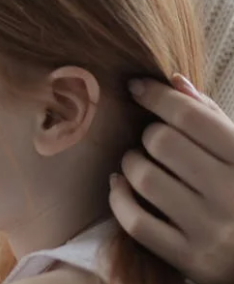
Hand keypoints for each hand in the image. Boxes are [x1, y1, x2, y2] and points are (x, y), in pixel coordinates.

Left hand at [109, 74, 233, 283]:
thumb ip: (211, 118)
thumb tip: (174, 81)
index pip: (191, 116)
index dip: (157, 96)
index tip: (136, 87)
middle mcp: (233, 196)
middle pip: (162, 142)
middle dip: (147, 134)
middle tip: (149, 139)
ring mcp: (212, 232)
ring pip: (145, 178)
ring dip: (130, 163)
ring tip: (136, 162)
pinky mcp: (191, 259)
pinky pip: (135, 221)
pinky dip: (119, 198)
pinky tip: (120, 186)